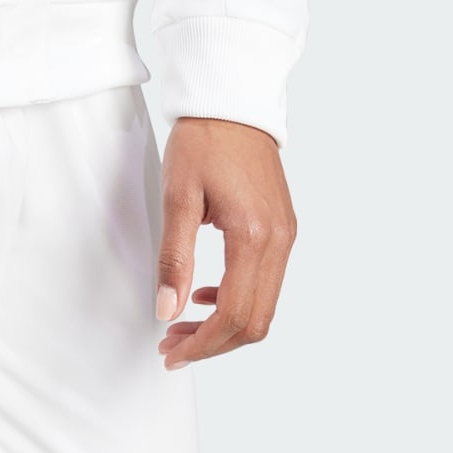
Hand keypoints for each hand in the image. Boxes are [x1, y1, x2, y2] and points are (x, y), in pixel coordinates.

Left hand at [153, 116, 296, 369]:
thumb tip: (166, 310)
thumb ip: (174, 257)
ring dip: (225, 326)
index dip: (202, 344)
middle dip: (213, 345)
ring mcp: (285, 236)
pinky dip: (238, 300)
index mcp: (254, 236)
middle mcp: (279, 242)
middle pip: (255, 322)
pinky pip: (267, 283)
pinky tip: (206, 295)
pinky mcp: (283, 229)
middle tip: (172, 347)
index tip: (171, 352)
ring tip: (182, 325)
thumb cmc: (203, 140)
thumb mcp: (178, 195)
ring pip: (263, 307)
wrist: (231, 101)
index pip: (235, 315)